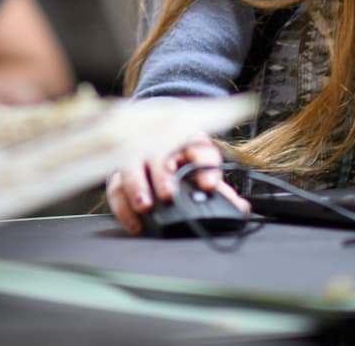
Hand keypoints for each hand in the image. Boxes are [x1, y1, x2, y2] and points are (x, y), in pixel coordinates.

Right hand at [105, 134, 250, 234]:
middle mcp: (157, 144)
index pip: (197, 147)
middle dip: (163, 175)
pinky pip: (115, 188)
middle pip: (157, 154)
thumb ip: (220, 187)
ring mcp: (134, 156)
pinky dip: (122, 206)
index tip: (209, 184)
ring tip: (145, 206)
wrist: (153, 133)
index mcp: (185, 139)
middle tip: (168, 194)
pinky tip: (134, 223)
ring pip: (130, 166)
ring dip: (136, 186)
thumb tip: (239, 208)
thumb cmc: (181, 153)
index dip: (204, 163)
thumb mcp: (203, 164)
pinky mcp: (118, 173)